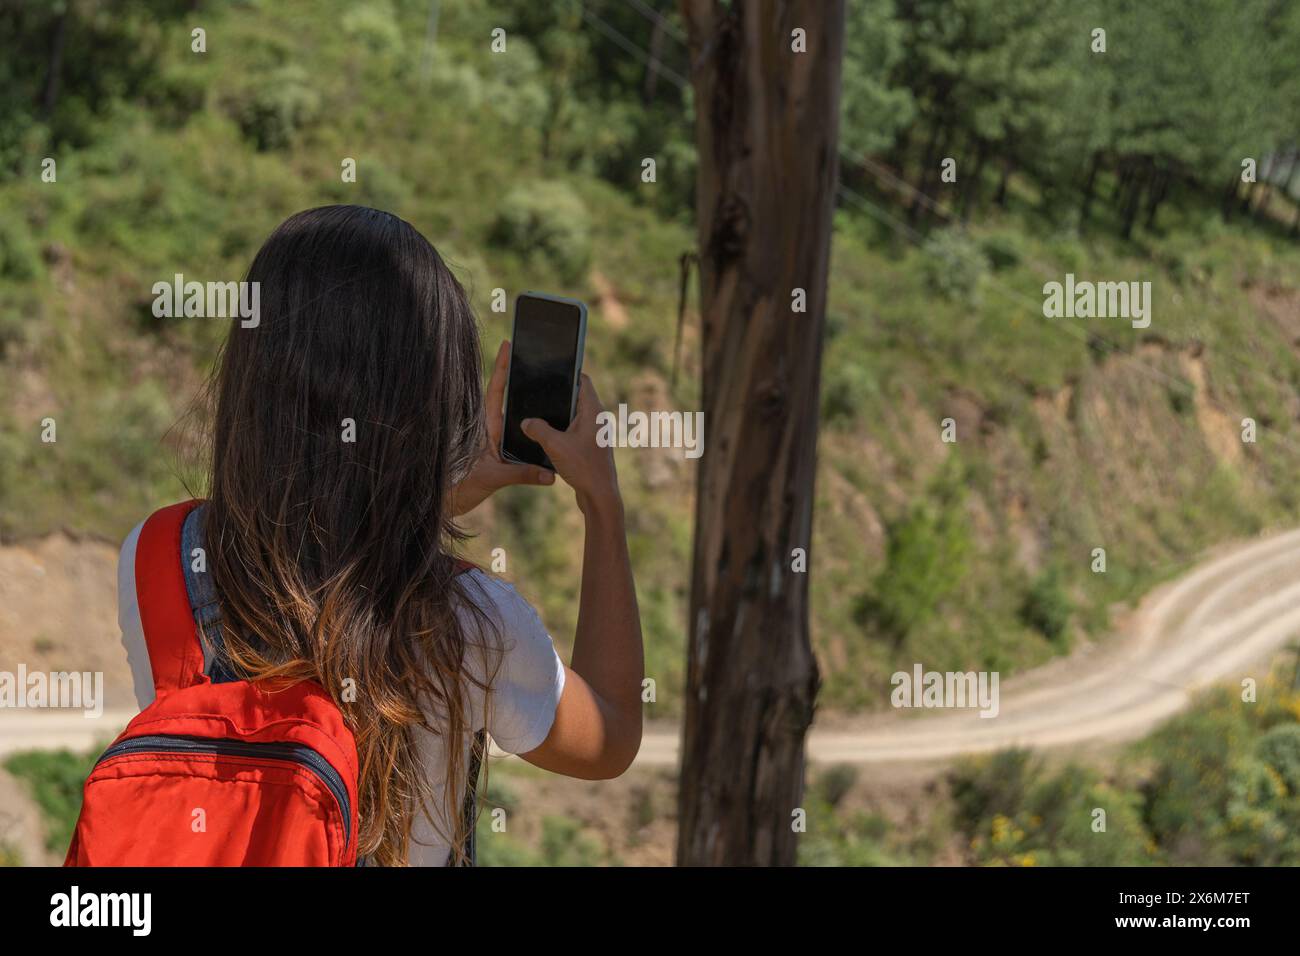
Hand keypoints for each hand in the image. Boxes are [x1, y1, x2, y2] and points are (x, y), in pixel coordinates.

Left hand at [449, 340, 554, 516]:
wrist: (452, 503)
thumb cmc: (463, 487)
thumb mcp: (494, 478)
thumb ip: (522, 474)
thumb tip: (550, 475)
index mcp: (486, 427)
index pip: (495, 390)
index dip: (502, 367)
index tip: (508, 345)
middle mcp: (490, 429)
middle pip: (506, 395)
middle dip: (517, 374)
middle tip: (531, 352)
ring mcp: (495, 439)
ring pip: (514, 413)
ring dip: (525, 398)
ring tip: (542, 378)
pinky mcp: (499, 451)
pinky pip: (518, 432)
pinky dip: (530, 424)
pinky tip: (544, 418)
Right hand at [521, 374, 620, 516]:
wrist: (599, 496)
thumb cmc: (583, 467)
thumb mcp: (555, 445)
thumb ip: (538, 429)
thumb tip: (526, 421)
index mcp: (593, 410)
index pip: (582, 380)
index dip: (568, 372)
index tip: (551, 368)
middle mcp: (596, 418)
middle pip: (576, 397)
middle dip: (558, 395)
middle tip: (538, 391)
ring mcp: (594, 433)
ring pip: (573, 415)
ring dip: (558, 415)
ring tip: (537, 414)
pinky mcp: (590, 446)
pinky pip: (573, 431)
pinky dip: (561, 430)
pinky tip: (545, 436)